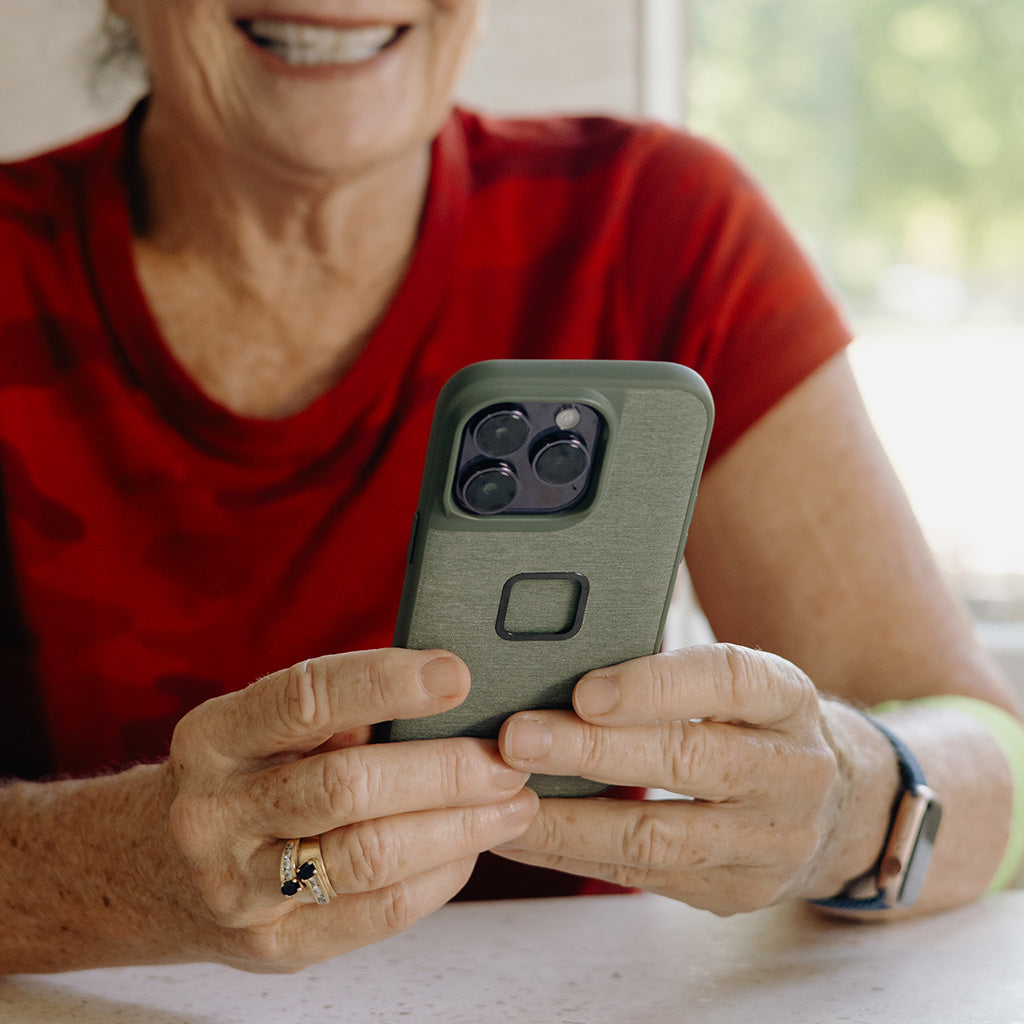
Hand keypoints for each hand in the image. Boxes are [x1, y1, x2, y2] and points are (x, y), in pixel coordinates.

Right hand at [158, 649, 537, 970]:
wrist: (158, 871)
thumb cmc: (241, 775)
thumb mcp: (261, 728)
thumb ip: (336, 710)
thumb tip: (448, 687)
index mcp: (214, 738)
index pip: (303, 699)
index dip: (384, 683)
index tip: (456, 674)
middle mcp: (215, 813)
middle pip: (348, 786)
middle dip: (445, 770)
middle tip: (507, 757)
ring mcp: (241, 889)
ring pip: (371, 855)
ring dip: (460, 826)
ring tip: (514, 802)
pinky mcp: (278, 946)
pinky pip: (381, 911)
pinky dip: (441, 874)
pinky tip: (470, 846)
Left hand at [493, 643, 875, 915]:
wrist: (832, 808)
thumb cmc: (753, 726)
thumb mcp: (738, 685)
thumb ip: (668, 675)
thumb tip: (555, 661)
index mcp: (787, 699)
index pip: (728, 682)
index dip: (655, 685)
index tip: (584, 689)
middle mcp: (790, 771)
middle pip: (689, 760)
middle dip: (592, 750)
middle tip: (517, 738)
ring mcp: (767, 841)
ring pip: (659, 835)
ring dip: (569, 818)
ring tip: (501, 797)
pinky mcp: (735, 892)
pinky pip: (641, 876)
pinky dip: (571, 854)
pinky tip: (518, 835)